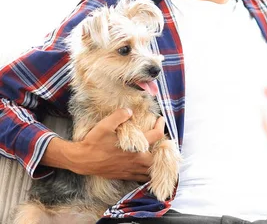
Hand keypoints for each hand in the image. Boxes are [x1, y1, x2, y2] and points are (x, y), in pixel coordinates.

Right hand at [45, 109, 165, 181]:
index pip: (156, 135)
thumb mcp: (105, 125)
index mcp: (136, 147)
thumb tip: (129, 111)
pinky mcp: (125, 175)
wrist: (82, 161)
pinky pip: (142, 177)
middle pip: (159, 156)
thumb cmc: (94, 143)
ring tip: (156, 152)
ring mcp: (131, 170)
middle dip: (163, 147)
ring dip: (156, 161)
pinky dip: (148, 172)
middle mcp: (137, 160)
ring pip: (152, 169)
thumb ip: (119, 115)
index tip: (160, 119)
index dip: (160, 125)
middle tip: (160, 139)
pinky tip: (146, 166)